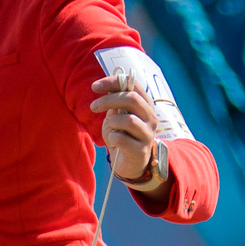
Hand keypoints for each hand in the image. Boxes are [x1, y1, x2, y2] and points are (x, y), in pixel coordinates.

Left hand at [89, 70, 163, 191]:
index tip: (94, 86)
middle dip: (108, 100)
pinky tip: (112, 141)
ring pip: (128, 120)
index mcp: (145, 104)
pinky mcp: (141, 150)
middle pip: (132, 99)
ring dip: (112, 122)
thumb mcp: (116, 115)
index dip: (113, 82)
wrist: (130, 163)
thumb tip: (106, 87)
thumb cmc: (122, 135)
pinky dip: (112, 138)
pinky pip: (121, 139)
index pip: (133, 85)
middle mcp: (151, 117)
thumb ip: (114, 102)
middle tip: (93, 106)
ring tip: (109, 128)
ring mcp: (148, 134)